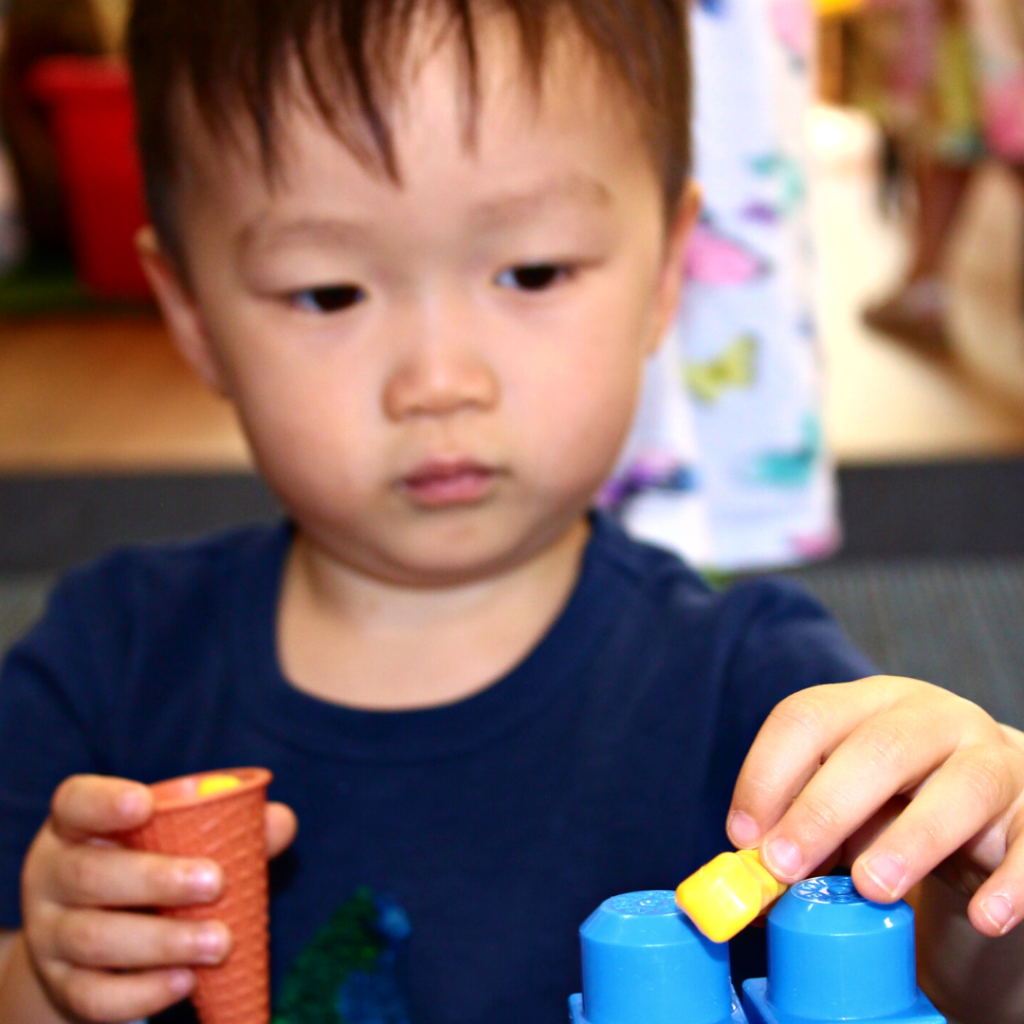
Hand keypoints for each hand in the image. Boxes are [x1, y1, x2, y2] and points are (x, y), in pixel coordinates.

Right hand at [20, 774, 295, 1022]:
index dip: (104, 802)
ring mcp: (50, 935)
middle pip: (89, 875)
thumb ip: (227, 825)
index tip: (144, 804)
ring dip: (162, 941)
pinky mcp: (61, 987)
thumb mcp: (173, 839)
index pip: (76, 802)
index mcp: (77, 825)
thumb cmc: (146, 867)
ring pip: (94, 938)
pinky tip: (187, 981)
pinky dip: (143, 992)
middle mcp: (53, 876)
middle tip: (216, 882)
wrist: (94, 945)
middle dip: (156, 879)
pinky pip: (95, 996)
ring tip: (220, 942)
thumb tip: (280, 821)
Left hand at [728, 677, 1023, 936]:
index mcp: (869, 703)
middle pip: (879, 747)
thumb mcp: (847, 803)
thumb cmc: (900, 804)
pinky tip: (986, 917)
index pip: (808, 716)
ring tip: (872, 889)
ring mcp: (995, 759)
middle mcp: (934, 718)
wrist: (998, 808)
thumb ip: (804, 828)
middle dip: (824, 807)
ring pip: (963, 785)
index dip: (767, 773)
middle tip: (785, 865)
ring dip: (913, 838)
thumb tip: (752, 877)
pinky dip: (1014, 881)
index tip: (743, 836)